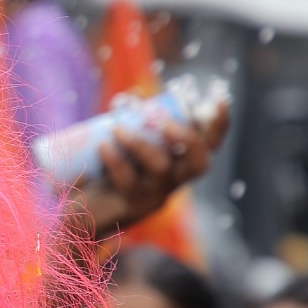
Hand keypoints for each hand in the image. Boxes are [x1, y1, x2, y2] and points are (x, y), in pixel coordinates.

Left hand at [66, 100, 230, 238]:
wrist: (86, 208)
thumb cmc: (109, 167)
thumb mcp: (125, 141)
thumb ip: (132, 119)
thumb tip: (129, 100)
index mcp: (181, 160)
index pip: (210, 143)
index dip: (220, 124)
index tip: (221, 99)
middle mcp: (175, 179)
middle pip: (200, 162)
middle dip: (188, 137)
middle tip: (164, 119)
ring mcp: (155, 193)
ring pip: (161, 168)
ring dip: (140, 142)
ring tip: (118, 127)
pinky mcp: (132, 204)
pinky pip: (129, 181)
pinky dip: (116, 160)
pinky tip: (103, 145)